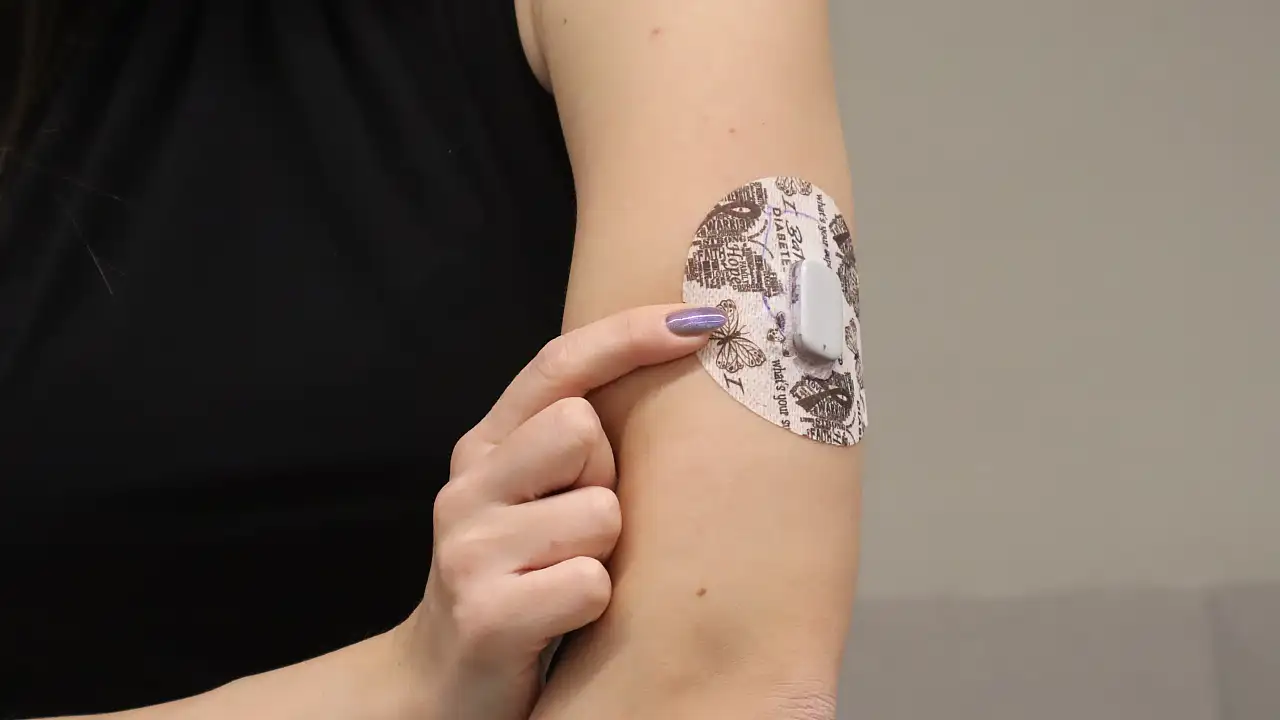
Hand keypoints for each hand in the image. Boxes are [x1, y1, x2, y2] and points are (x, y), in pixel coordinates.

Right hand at [393, 304, 726, 719]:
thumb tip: (672, 370)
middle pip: (583, 429)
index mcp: (482, 448)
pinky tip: (559, 620)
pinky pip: (591, 583)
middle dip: (605, 477)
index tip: (701, 321)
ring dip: (604, 550)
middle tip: (579, 527)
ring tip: (565, 577)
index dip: (628, 335)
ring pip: (600, 511)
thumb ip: (566, 444)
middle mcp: (466, 487)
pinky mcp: (487, 614)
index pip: (556, 365)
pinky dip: (591, 605)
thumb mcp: (524, 499)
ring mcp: (471, 550)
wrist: (437, 683)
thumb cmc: (511, 580)